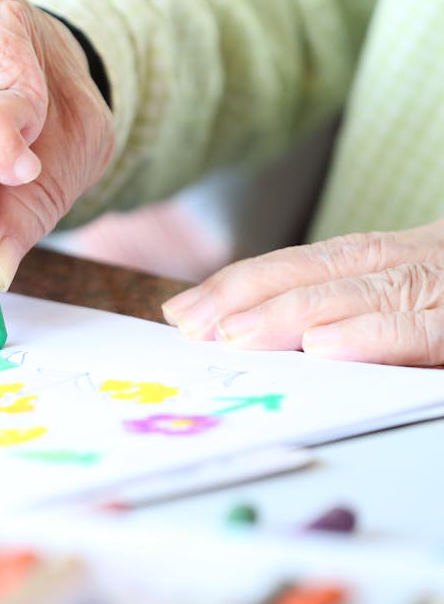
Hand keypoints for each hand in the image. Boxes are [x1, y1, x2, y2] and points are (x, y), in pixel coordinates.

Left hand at [162, 221, 443, 365]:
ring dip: (290, 312)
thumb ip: (361, 310)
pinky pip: (421, 327)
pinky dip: (370, 334)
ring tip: (234, 334)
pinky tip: (321, 346)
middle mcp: (419, 261)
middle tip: (189, 323)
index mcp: (401, 257)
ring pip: (361, 292)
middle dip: (245, 295)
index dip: (243, 283)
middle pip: (321, 270)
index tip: (183, 310)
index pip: (309, 263)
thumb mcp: (421, 301)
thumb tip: (283, 343)